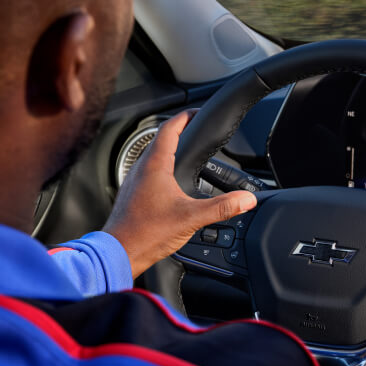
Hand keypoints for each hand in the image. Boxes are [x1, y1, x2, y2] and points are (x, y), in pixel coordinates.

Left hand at [103, 110, 256, 277]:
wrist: (118, 252)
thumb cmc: (145, 233)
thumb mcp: (191, 218)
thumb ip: (222, 207)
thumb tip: (246, 200)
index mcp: (155, 165)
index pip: (170, 128)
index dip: (185, 117)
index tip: (196, 113)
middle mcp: (141, 169)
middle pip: (160, 139)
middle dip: (179, 132)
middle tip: (194, 130)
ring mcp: (134, 181)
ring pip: (152, 156)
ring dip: (169, 150)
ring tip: (185, 153)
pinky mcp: (132, 194)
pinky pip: (148, 172)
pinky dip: (162, 168)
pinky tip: (171, 184)